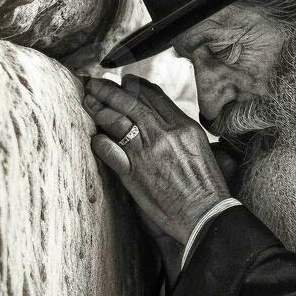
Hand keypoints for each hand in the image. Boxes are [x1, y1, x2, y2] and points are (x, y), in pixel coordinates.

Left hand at [83, 74, 230, 245]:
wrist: (205, 213)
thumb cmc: (206, 185)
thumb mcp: (201, 147)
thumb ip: (182, 130)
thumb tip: (167, 118)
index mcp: (183, 125)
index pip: (154, 96)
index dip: (135, 85)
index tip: (124, 82)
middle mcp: (164, 134)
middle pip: (130, 102)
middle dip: (109, 90)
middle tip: (95, 84)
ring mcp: (147, 152)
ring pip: (116, 120)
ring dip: (99, 108)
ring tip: (88, 102)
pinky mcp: (133, 173)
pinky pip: (109, 150)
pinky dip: (99, 141)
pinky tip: (94, 137)